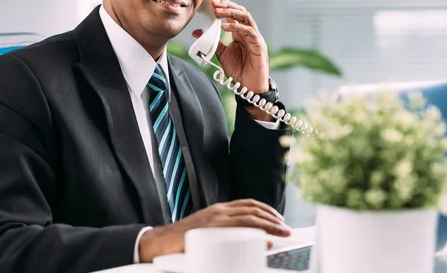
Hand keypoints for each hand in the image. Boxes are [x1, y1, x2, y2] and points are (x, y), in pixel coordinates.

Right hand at [138, 199, 290, 261]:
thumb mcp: (207, 229)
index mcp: (219, 209)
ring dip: (269, 225)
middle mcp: (219, 211)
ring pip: (249, 218)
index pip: (249, 204)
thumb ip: (224, 230)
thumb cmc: (183, 239)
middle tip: (285, 228)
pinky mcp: (211, 230)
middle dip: (272, 218)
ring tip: (280, 232)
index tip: (278, 219)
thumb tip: (246, 238)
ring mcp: (215, 220)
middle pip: (253, 209)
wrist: (161, 242)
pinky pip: (237, 230)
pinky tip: (264, 240)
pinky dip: (254, 234)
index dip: (266, 210)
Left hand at [192, 0, 268, 94]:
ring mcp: (255, 37)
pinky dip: (237, 28)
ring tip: (218, 12)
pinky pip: (248, 32)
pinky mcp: (259, 45)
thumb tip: (197, 32)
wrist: (249, 88)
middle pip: (239, 11)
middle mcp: (248, 32)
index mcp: (239, 32)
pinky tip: (225, 27)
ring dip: (231, 13)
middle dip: (226, 5)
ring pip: (245, 17)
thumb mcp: (222, 55)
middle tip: (213, 2)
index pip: (232, 13)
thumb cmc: (239, 71)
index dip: (225, 1)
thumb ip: (212, 42)